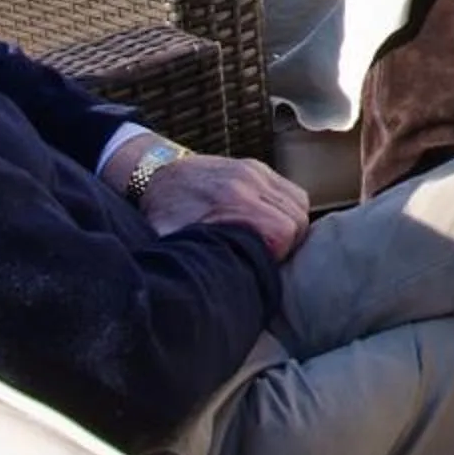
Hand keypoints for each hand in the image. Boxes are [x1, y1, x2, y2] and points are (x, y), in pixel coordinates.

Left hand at [140, 153, 310, 259]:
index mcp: (233, 202)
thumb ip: (209, 258)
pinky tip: (270, 219)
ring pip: (299, 202)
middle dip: (289, 241)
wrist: (154, 175)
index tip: (263, 262)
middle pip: (297, 218)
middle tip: (268, 253)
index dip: (279, 252)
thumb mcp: (181, 243)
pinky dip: (287, 207)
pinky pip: (290, 189)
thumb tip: (222, 287)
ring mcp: (255, 171)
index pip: (285, 232)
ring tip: (270, 238)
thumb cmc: (166, 214)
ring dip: (291, 223)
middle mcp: (249, 182)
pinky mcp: (255, 166)